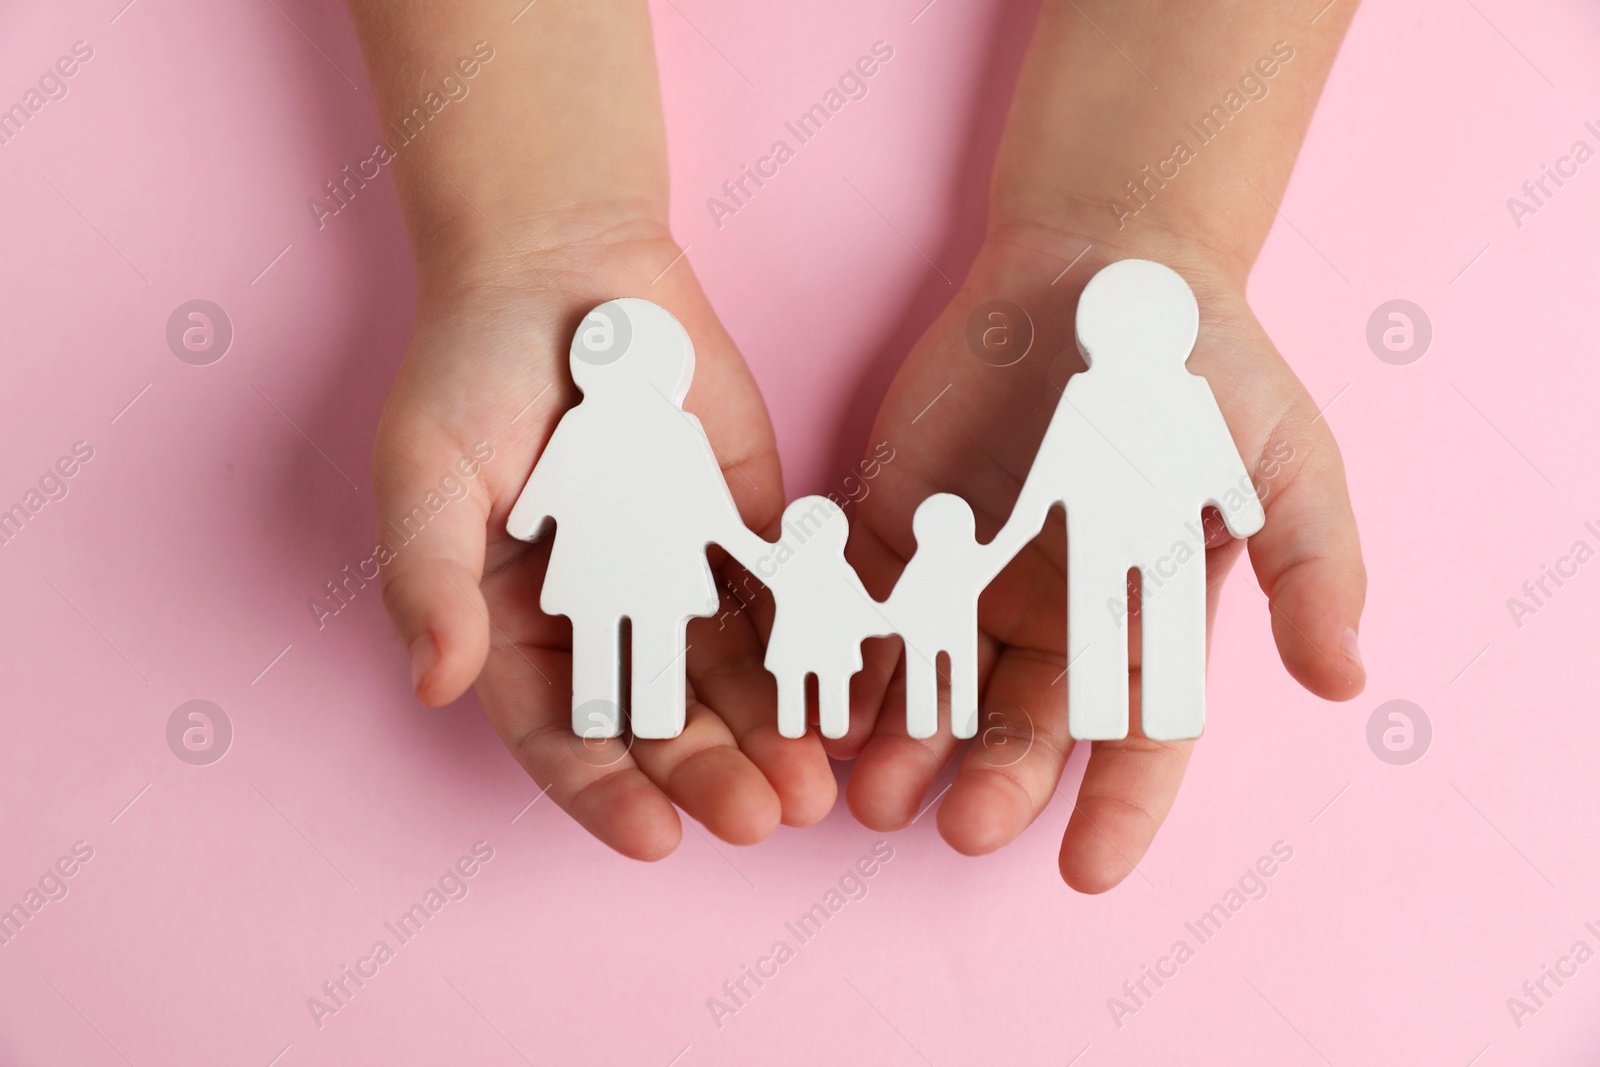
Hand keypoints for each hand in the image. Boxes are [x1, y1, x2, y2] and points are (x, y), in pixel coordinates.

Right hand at [372, 218, 835, 857]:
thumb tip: (435, 684)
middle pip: (661, 719)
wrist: (563, 265)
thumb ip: (431, 581)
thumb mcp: (426, 475)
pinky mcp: (744, 527)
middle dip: (707, 774)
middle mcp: (605, 618)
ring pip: (730, 675)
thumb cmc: (471, 370)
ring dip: (768, 733)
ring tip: (813, 785)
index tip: (653, 836)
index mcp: (516, 624)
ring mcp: (679, 576)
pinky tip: (845, 691)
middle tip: (758, 818)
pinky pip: (780, 597)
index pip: (561, 732)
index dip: (603, 790)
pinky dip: (810, 646)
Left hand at [833, 222, 1365, 889]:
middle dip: (991, 781)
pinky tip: (825, 702)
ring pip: (932, 684)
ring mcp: (970, 576)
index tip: (1086, 871)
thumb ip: (1308, 567)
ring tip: (872, 794)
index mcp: (1142, 619)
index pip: (1136, 740)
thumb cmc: (1208, 366)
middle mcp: (1051, 616)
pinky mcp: (899, 530)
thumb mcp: (1283, 461)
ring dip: (903, 744)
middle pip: (1019, 725)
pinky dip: (848, 657)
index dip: (1118, 808)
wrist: (1102, 266)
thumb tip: (1345, 683)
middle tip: (955, 828)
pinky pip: (868, 608)